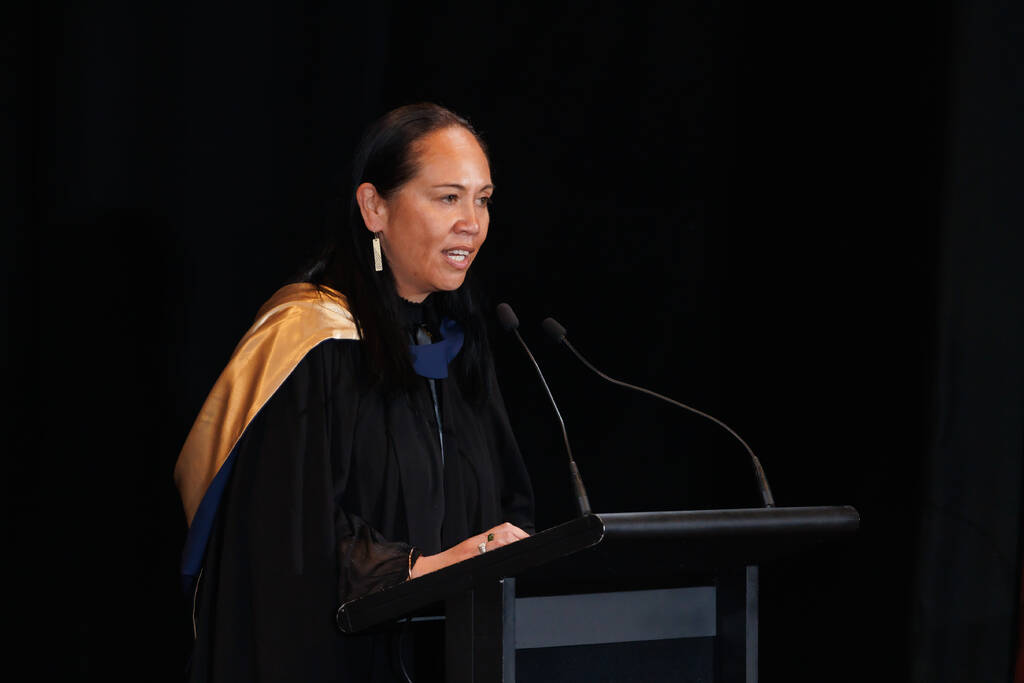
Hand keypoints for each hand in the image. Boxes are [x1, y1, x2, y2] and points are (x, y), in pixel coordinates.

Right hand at [409, 522, 529, 578]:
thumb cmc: (450, 567)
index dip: (518, 533)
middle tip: (529, 544)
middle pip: (505, 530)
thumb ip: (485, 553)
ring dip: (513, 541)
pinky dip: (499, 549)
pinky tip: (507, 555)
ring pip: (499, 537)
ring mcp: (472, 547)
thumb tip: (505, 556)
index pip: (503, 529)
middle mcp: (476, 540)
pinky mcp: (468, 555)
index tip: (528, 540)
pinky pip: (488, 549)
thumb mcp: (469, 556)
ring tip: (522, 548)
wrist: (430, 571)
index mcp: (478, 540)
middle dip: (520, 536)